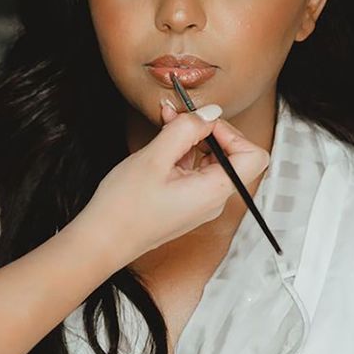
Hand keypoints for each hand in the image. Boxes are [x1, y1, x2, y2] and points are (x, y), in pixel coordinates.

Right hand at [83, 107, 268, 263]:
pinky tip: (160, 146)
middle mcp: (214, 201)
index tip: (201, 123)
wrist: (101, 241)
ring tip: (165, 126)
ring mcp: (201, 204)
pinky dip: (182, 154)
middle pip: (232, 156)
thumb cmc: (124, 208)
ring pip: (211, 162)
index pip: (252, 156)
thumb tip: (210, 112)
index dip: (231, 132)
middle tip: (176, 116)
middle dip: (207, 131)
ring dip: (192, 140)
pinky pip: (195, 173)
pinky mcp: (186, 204)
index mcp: (214, 192)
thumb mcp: (154, 158)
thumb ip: (187, 129)